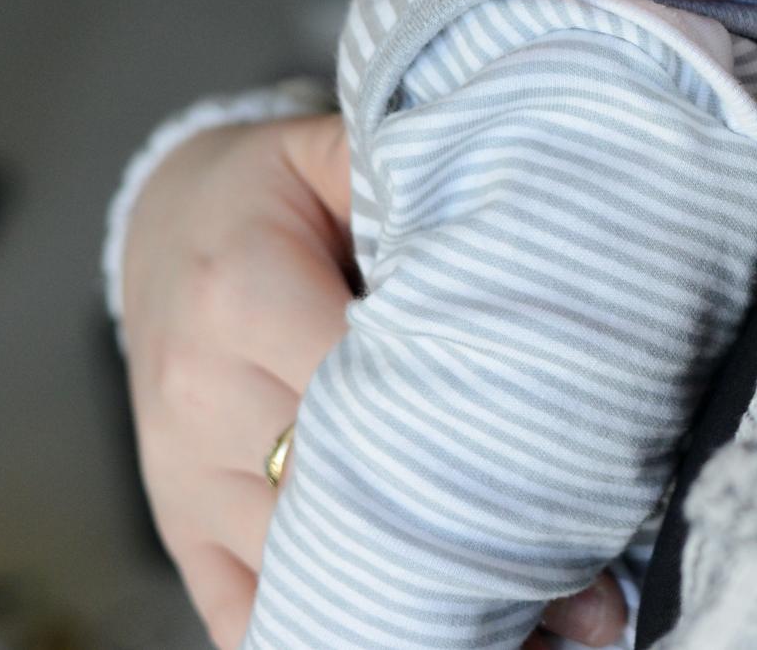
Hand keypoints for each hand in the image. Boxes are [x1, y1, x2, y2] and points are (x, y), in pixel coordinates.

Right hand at [118, 112, 631, 649]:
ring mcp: (183, 472)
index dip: (471, 431)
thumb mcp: (341, 155)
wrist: (165, 221)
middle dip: (467, 538)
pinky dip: (330, 633)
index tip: (576, 475)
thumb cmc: (278, 190)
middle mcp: (203, 393)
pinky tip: (426, 643)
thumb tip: (533, 241)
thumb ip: (423, 192)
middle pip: (344, 490)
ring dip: (419, 606)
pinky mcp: (179, 524)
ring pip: (305, 564)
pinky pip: (244, 612)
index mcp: (246, 293)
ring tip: (547, 631)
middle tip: (591, 596)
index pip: (366, 383)